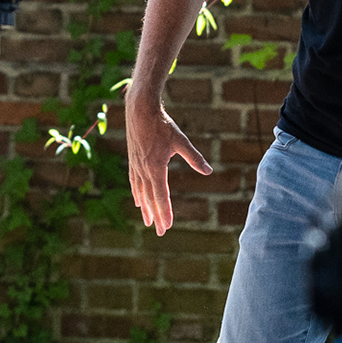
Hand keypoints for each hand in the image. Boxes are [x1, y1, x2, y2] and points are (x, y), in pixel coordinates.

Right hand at [124, 92, 211, 235]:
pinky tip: (138, 201)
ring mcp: (136, 166)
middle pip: (150, 199)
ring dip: (145, 209)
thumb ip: (194, 158)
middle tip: (160, 232)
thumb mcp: (181, 141)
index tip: (167, 226)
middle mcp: (144, 170)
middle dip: (156, 216)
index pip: (161, 196)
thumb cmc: (162, 124)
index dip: (165, 212)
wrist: (140, 110)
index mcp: (156, 167)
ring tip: (147, 221)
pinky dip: (137, 194)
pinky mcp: (133, 160)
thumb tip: (208, 171)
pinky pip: (134, 182)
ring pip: (140, 193)